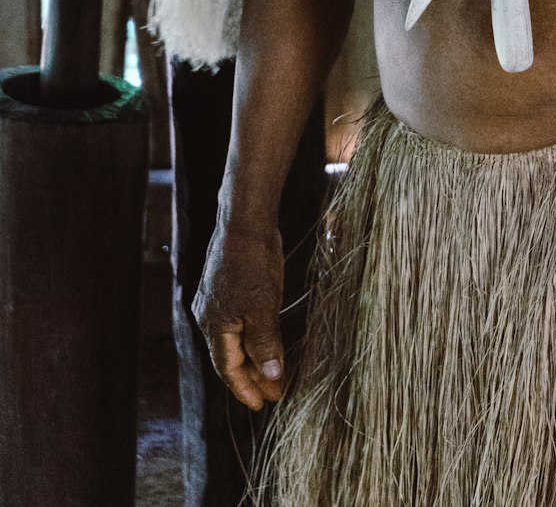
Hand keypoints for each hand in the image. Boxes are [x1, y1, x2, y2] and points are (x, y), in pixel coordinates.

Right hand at [192, 222, 284, 410]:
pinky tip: (264, 340)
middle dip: (252, 377)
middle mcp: (209, 317)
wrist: (245, 221)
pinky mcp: (224, 288)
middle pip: (230, 357)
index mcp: (214, 326)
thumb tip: (271, 378)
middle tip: (275, 392)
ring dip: (253, 358)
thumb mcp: (263, 306)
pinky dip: (251, 337)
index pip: (228, 369)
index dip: (246, 389)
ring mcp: (214, 301)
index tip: (263, 405)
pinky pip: (236, 323)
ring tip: (273, 373)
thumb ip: (266, 343)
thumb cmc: (252, 261)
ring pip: (233, 340)